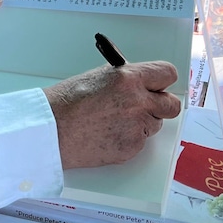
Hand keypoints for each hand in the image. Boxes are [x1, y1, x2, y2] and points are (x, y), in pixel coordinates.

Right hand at [44, 62, 181, 167]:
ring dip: (142, 123)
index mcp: (129, 79)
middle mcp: (138, 102)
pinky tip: (107, 134)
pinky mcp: (132, 148)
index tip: (158, 85)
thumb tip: (138, 81)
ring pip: (155, 125)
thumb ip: (124, 79)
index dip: (162, 81)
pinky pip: (140, 142)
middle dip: (161, 105)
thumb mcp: (97, 78)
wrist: (51, 130)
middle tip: (146, 106)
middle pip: (171, 105)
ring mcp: (137, 127)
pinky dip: (128, 139)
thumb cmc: (66, 103)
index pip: (166, 74)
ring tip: (114, 122)